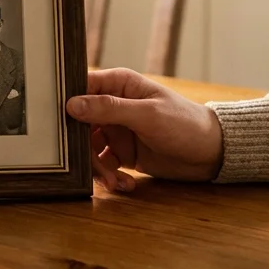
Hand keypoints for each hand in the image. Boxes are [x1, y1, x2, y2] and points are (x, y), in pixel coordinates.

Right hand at [66, 68, 222, 191]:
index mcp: (118, 85)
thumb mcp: (147, 115)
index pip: (81, 88)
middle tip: (93, 166)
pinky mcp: (123, 152)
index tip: (57, 124)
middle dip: (84, 148)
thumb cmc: (184, 123)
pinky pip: (104, 164)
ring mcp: (117, 130)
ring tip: (115, 181)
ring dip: (98, 167)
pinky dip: (110, 176)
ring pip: (90, 148)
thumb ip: (109, 108)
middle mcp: (113, 106)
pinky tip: (125, 183)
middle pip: (81, 124)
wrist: (211, 153)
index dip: (67, 104)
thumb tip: (71, 105)